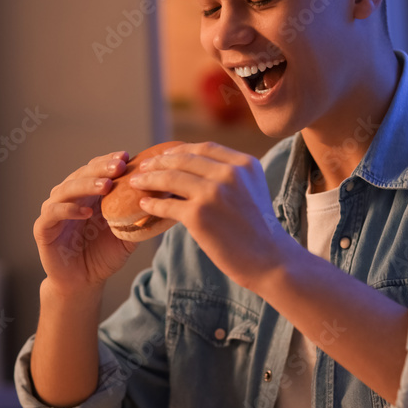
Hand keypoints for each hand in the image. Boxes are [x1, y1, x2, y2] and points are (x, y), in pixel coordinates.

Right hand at [32, 151, 139, 293]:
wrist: (83, 282)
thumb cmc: (104, 255)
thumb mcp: (127, 234)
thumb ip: (140, 218)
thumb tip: (166, 200)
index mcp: (87, 194)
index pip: (97, 169)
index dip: (109, 161)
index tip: (127, 156)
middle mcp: (69, 197)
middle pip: (82, 174)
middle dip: (101, 168)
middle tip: (119, 166)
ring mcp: (54, 210)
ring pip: (66, 189)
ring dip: (86, 184)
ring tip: (106, 185)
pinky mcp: (43, 227)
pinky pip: (53, 212)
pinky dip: (69, 209)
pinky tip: (87, 212)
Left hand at [129, 142, 297, 291]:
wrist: (271, 260)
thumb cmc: (260, 230)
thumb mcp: (252, 190)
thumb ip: (231, 175)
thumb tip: (198, 169)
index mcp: (244, 164)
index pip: (204, 148)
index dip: (180, 150)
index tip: (165, 154)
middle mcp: (229, 174)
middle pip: (184, 159)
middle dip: (160, 161)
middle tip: (144, 165)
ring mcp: (213, 193)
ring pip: (170, 178)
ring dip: (149, 179)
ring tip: (136, 182)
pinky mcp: (198, 216)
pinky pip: (167, 206)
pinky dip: (152, 205)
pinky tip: (144, 206)